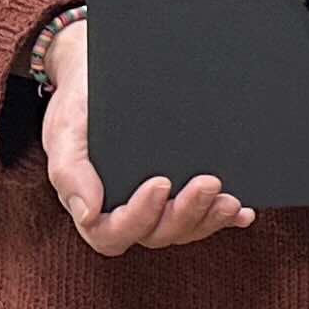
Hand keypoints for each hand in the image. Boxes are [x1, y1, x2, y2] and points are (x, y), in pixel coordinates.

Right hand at [38, 16, 254, 254]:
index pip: (114, 232)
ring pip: (184, 229)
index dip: (140, 216)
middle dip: (186, 213)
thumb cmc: (79, 106)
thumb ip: (69, 171)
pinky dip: (225, 219)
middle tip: (209, 183)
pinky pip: (204, 217)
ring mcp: (157, 207)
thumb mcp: (65, 130)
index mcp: (93, 205)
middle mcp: (127, 212)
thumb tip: (87, 214)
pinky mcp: (181, 194)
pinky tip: (243, 211)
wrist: (98, 74)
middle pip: (158, 234)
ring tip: (230, 199)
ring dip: (209, 219)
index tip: (160, 182)